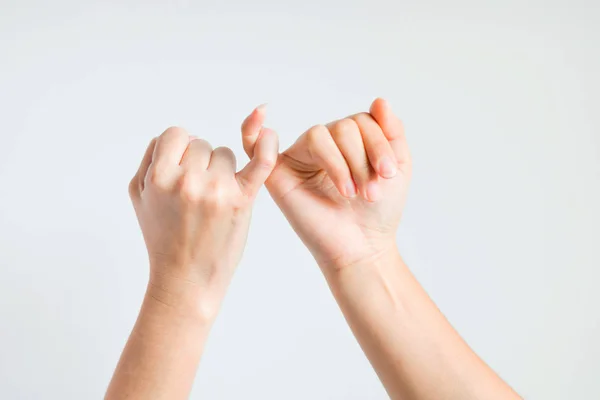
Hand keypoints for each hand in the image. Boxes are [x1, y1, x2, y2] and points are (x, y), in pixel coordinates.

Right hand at [129, 126, 277, 316]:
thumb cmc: (163, 237)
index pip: (175, 134)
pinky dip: (266, 147)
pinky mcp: (242, 200)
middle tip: (195, 194)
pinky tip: (268, 136)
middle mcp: (188, 180)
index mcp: (159, 177)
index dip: (179, 149)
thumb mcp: (140, 196)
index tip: (180, 168)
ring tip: (212, 199)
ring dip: (221, 170)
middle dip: (198, 163)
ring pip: (225, 153)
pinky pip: (260, 162)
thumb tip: (177, 137)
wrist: (186, 278)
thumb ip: (150, 159)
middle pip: (201, 144)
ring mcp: (217, 190)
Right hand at [241, 99, 410, 269]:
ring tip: (350, 192)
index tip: (389, 175)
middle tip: (370, 192)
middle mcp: (325, 144)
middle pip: (342, 127)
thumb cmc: (377, 212)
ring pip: (319, 135)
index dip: (378, 144)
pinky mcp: (278, 173)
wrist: (362, 246)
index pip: (362, 121)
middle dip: (362, 158)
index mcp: (351, 140)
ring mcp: (301, 157)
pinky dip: (253, 127)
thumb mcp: (397, 167)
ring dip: (340, 163)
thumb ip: (392, 132)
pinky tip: (260, 116)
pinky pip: (259, 143)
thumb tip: (379, 100)